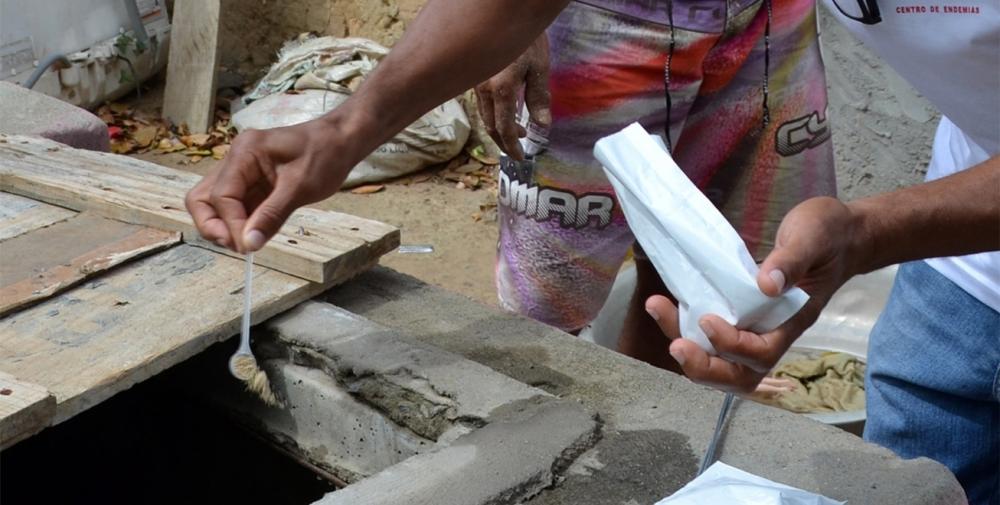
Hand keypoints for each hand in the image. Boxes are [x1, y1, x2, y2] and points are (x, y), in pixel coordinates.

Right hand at [184, 119, 355, 252]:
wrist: (341, 140)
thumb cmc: (325, 155)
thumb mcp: (300, 188)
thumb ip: (271, 216)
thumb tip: (248, 244)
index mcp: (244, 152)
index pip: (220, 196)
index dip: (231, 225)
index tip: (248, 246)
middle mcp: (235, 159)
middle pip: (202, 199)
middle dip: (214, 226)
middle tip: (240, 246)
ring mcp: (240, 171)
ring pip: (214, 204)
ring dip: (226, 227)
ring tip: (249, 243)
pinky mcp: (251, 182)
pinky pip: (235, 206)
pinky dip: (241, 223)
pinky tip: (257, 234)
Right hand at [474, 34, 551, 159]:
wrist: (505, 15)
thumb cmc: (527, 39)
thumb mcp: (539, 68)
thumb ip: (539, 98)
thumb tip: (542, 125)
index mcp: (501, 90)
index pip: (504, 129)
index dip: (512, 146)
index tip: (520, 156)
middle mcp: (484, 89)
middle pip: (490, 126)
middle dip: (503, 142)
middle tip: (516, 150)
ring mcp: (476, 83)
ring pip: (484, 115)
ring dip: (498, 128)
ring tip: (516, 132)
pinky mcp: (475, 77)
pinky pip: (481, 103)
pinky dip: (493, 114)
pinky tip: (506, 111)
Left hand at [645, 197, 863, 392]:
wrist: (840, 235)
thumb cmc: (829, 235)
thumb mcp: (812, 237)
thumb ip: (792, 260)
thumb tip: (766, 284)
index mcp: (792, 321)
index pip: (761, 354)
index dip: (732, 345)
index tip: (708, 319)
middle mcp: (772, 332)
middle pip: (738, 374)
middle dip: (704, 367)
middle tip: (675, 345)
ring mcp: (755, 326)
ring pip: (720, 361)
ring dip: (689, 350)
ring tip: (659, 314)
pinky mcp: (740, 314)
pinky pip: (711, 336)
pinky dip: (686, 328)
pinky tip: (667, 306)